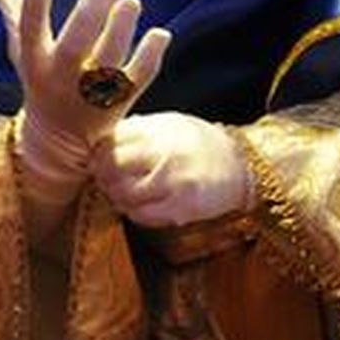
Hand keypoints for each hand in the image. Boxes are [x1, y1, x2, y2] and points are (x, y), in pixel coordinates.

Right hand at [0, 0, 170, 163]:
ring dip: (122, 29)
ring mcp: (91, 93)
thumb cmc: (41, 79)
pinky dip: (151, 56)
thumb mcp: (22, 49)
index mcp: (34, 62)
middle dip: (91, 14)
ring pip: (109, 61)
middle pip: (74, 47)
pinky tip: (160, 33)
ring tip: (131, 2)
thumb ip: (13, 10)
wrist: (60, 138)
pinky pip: (139, 78)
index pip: (29, 31)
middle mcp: (60, 79)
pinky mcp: (119, 102)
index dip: (35, 4)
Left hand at [90, 112, 253, 226]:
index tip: (97, 159)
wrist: (243, 165)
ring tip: (120, 193)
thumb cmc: (200, 144)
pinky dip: (133, 212)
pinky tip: (137, 206)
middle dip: (102, 175)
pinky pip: (142, 214)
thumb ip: (138, 130)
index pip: (110, 141)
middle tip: (104, 179)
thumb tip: (102, 141)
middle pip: (111, 167)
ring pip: (122, 193)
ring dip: (115, 196)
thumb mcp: (170, 124)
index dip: (98, 153)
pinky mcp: (182, 206)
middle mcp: (163, 153)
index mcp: (157, 130)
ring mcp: (172, 181)